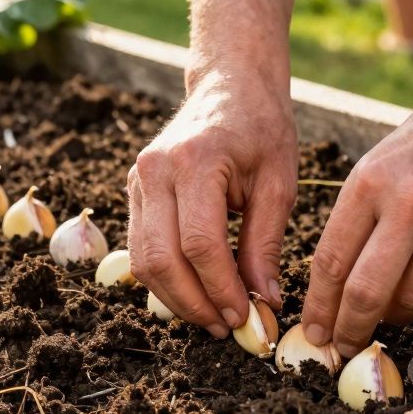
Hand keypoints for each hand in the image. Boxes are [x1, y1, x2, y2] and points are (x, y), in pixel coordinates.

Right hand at [127, 68, 297, 337]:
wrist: (229, 86)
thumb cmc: (261, 129)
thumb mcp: (278, 182)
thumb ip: (266, 242)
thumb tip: (264, 300)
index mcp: (194, 161)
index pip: (199, 244)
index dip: (221, 288)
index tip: (246, 315)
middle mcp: (155, 170)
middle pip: (161, 258)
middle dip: (194, 302)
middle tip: (227, 327)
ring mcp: (138, 180)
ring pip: (143, 260)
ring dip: (176, 297)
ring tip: (213, 316)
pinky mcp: (134, 191)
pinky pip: (140, 248)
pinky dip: (166, 278)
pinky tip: (196, 293)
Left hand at [301, 75, 412, 356]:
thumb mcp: (379, 165)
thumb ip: (357, 223)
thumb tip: (337, 292)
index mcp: (370, 183)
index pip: (331, 262)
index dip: (319, 307)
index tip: (315, 332)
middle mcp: (411, 203)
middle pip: (367, 294)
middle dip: (351, 331)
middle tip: (346, 346)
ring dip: (400, 313)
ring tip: (396, 304)